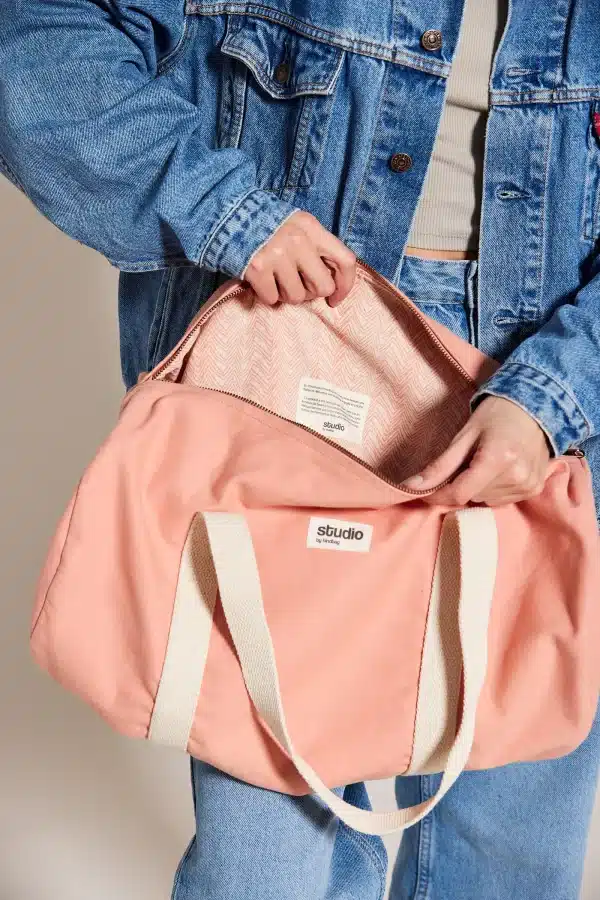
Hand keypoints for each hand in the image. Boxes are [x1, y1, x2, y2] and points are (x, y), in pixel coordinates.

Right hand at [242, 210, 356, 307]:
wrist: (225, 214)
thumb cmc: (266, 225)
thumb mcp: (296, 225)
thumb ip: (315, 247)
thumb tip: (331, 282)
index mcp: (312, 228)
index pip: (346, 260)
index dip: (345, 286)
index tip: (335, 298)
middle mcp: (298, 240)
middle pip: (323, 286)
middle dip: (311, 293)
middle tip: (298, 286)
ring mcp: (276, 255)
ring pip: (296, 297)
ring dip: (286, 294)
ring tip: (275, 279)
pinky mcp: (257, 269)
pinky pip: (272, 299)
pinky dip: (266, 295)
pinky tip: (261, 280)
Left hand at [401, 396, 551, 506]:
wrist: (535, 406)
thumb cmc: (496, 415)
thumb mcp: (464, 436)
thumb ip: (439, 466)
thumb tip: (410, 487)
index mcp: (498, 458)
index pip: (460, 493)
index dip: (439, 495)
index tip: (426, 492)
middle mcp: (517, 476)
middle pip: (472, 496)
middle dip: (462, 483)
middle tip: (467, 460)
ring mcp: (528, 485)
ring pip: (485, 500)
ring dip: (478, 487)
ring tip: (485, 461)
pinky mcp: (534, 489)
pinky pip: (501, 500)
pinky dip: (494, 489)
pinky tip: (499, 469)